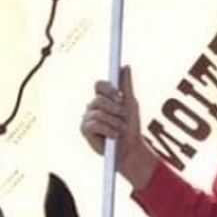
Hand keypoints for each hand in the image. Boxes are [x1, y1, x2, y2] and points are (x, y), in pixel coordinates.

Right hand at [80, 66, 156, 189]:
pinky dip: (107, 130)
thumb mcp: (131, 104)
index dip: (108, 89)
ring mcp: (87, 118)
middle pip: (99, 99)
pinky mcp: (85, 130)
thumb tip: (125, 66)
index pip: (99, 85)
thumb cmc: (131, 127)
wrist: (131, 149)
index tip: (120, 97)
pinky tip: (114, 135)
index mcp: (103, 98)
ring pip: (98, 113)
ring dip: (114, 122)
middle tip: (124, 116)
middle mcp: (93, 106)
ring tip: (121, 130)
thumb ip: (127, 86)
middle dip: (115, 109)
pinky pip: (94, 124)